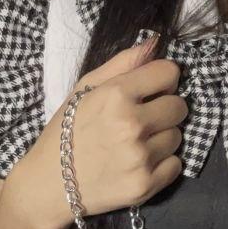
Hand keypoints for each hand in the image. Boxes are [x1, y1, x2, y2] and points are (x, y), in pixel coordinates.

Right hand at [15, 38, 187, 228]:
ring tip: (135, 143)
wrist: (47, 186)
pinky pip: (176, 165)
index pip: (169, 73)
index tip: (151, 89)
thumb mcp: (84, 89)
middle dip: (164, 109)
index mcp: (116, 95)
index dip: (162, 79)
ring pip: (178, 136)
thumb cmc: (64, 132)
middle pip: (179, 106)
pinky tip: (138, 163)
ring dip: (162, 137)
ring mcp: (140, 157)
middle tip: (142, 119)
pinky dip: (162, 164)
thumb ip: (122, 63)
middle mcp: (131, 125)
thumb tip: (154, 43)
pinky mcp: (146, 185)